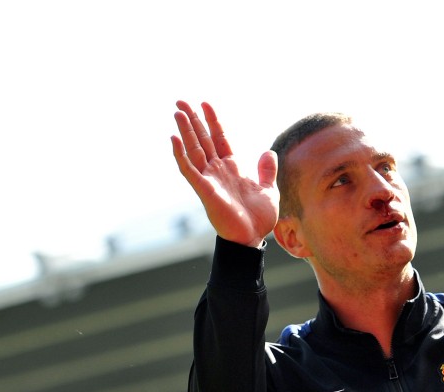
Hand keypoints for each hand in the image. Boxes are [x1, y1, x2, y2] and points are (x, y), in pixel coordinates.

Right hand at [170, 101, 278, 246]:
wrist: (252, 238)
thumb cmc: (259, 218)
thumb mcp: (268, 189)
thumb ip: (266, 171)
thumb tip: (268, 152)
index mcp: (232, 168)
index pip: (219, 139)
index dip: (213, 121)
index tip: (206, 104)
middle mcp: (217, 171)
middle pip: (202, 139)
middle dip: (193, 120)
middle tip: (181, 101)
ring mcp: (209, 179)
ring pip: (193, 149)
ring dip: (185, 130)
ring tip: (178, 111)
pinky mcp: (203, 189)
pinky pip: (188, 169)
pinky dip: (180, 154)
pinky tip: (174, 139)